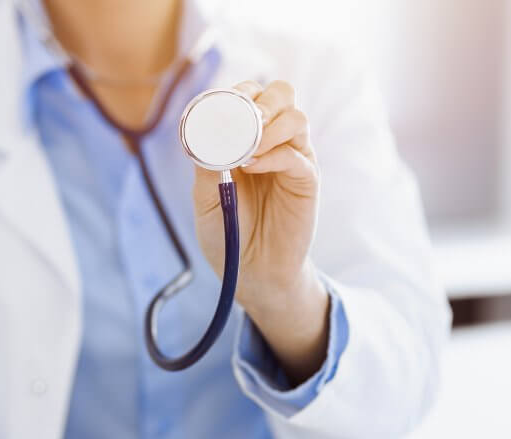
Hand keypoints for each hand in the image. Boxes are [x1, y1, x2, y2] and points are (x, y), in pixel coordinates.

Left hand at [193, 80, 329, 383]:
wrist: (250, 273)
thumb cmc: (227, 234)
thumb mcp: (205, 198)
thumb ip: (205, 165)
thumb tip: (203, 134)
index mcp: (246, 138)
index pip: (250, 95)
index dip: (237, 93)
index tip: (218, 108)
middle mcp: (273, 142)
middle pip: (282, 94)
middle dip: (262, 100)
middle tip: (241, 121)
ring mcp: (293, 160)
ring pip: (297, 118)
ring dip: (270, 125)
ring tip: (246, 150)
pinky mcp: (307, 182)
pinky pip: (299, 156)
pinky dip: (275, 155)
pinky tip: (253, 167)